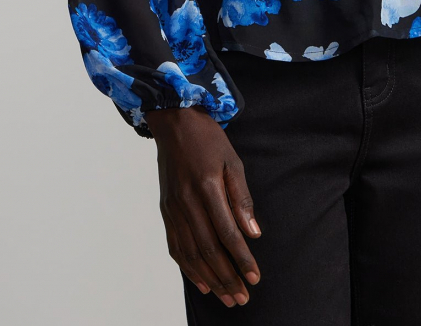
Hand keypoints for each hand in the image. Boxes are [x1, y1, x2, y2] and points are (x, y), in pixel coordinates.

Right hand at [146, 107, 261, 306]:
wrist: (174, 122)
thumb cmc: (208, 139)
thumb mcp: (232, 160)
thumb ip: (242, 197)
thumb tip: (253, 233)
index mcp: (206, 186)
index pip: (227, 233)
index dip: (242, 258)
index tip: (255, 278)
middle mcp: (186, 201)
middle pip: (207, 250)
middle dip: (226, 278)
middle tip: (242, 298)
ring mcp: (173, 208)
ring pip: (190, 253)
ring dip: (209, 279)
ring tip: (226, 296)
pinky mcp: (165, 210)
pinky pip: (175, 246)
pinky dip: (188, 268)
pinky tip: (201, 282)